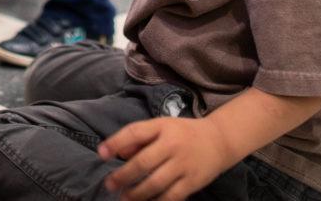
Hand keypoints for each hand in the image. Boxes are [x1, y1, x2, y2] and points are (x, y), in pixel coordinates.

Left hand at [97, 116, 233, 200]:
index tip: (101, 153)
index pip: (135, 132)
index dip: (116, 142)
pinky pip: (171, 196)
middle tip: (110, 184)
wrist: (219, 140)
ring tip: (124, 199)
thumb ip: (141, 138)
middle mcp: (172, 144)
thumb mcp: (162, 127)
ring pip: (155, 183)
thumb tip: (119, 152)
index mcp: (162, 126)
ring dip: (136, 194)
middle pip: (143, 162)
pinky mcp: (193, 181)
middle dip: (123, 175)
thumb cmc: (183, 133)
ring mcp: (184, 164)